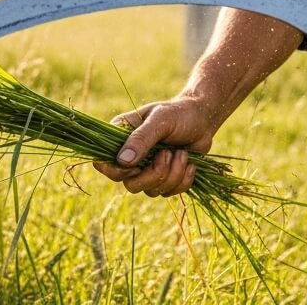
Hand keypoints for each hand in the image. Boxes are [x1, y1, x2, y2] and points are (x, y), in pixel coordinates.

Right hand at [92, 96, 218, 197]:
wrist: (204, 121)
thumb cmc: (179, 114)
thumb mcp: (160, 120)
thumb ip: (141, 139)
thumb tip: (122, 161)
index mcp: (121, 138)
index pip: (102, 164)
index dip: (117, 171)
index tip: (137, 164)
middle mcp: (130, 157)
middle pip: (129, 184)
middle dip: (154, 173)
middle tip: (168, 153)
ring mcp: (147, 170)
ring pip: (151, 191)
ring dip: (172, 173)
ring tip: (181, 152)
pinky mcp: (164, 179)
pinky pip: (168, 193)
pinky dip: (183, 179)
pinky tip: (189, 162)